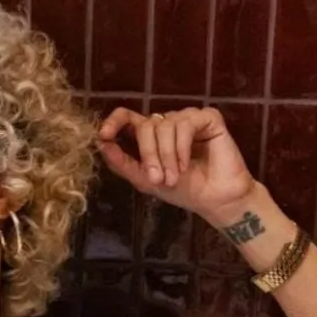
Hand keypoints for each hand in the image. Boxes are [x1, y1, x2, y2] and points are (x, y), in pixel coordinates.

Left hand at [97, 106, 255, 224]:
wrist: (215, 199)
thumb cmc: (184, 190)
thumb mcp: (146, 180)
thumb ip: (122, 162)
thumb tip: (101, 143)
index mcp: (152, 135)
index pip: (128, 117)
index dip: (114, 121)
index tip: (104, 135)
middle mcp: (169, 123)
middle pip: (146, 124)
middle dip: (148, 154)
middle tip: (158, 179)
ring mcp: (188, 118)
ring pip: (165, 124)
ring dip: (166, 155)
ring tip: (175, 177)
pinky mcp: (208, 118)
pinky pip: (185, 123)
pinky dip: (181, 146)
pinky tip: (186, 164)